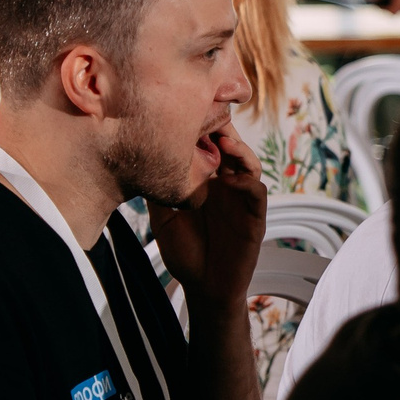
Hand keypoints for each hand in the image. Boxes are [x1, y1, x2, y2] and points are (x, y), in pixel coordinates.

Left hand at [150, 126, 264, 310]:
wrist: (203, 286)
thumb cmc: (184, 251)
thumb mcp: (163, 215)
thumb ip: (161, 189)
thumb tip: (142, 159)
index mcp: (207, 181)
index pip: (209, 147)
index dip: (202, 129)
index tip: (186, 113)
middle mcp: (227, 186)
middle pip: (231, 148)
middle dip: (223, 130)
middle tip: (209, 117)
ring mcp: (242, 200)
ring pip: (249, 165)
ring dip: (240, 151)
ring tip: (225, 143)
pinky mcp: (255, 218)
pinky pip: (257, 193)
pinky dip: (248, 182)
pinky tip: (232, 178)